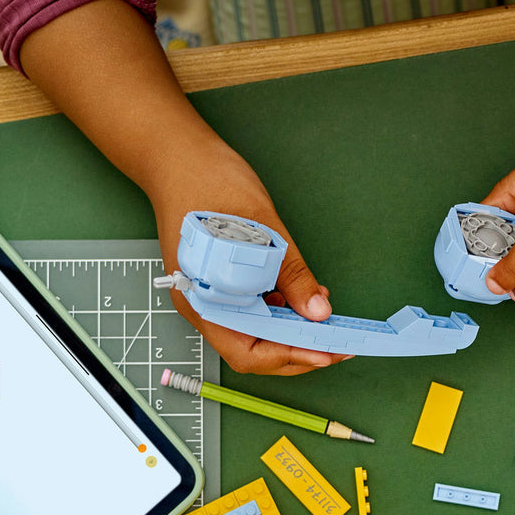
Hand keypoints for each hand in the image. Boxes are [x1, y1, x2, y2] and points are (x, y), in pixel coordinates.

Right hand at [147, 144, 350, 374]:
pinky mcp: (215, 283)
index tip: (327, 353)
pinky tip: (298, 298)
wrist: (179, 156)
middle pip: (252, 350)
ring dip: (288, 331)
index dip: (291, 358)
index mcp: (204, 301)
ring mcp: (207, 295)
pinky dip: (276, 311)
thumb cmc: (212, 186)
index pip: (250, 352)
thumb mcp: (264, 233)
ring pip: (251, 332)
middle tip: (334, 344)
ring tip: (321, 318)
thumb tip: (318, 311)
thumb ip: (292, 277)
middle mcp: (202, 306)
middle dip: (295, 350)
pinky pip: (246, 310)